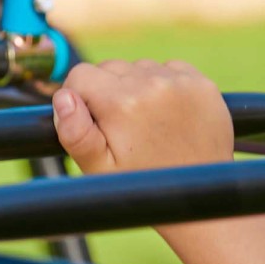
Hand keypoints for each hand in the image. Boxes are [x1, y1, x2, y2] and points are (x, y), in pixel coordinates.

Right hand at [52, 59, 233, 175]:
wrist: (195, 196)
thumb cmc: (141, 187)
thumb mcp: (100, 170)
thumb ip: (76, 134)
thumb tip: (63, 98)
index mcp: (121, 104)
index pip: (81, 75)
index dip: (77, 97)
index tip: (89, 121)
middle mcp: (151, 83)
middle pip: (109, 68)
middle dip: (107, 93)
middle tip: (120, 130)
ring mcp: (180, 81)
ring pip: (139, 68)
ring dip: (135, 88)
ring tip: (144, 125)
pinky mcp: (201, 83)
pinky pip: (169, 69)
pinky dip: (162, 87)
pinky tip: (166, 117)